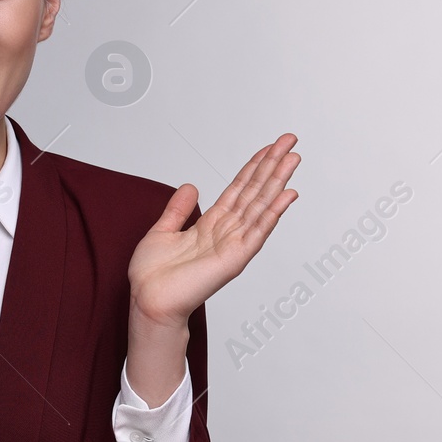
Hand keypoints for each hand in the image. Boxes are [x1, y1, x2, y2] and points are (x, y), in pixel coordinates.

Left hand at [128, 133, 299, 327]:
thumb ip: (178, 209)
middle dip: (272, 165)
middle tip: (290, 140)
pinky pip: (258, 231)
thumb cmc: (152, 276)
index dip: (254, 167)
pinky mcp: (235, 258)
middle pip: (255, 192)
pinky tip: (288, 194)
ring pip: (261, 205)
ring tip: (293, 158)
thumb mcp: (162, 231)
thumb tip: (190, 187)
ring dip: (278, 181)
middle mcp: (226, 232)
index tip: (269, 148)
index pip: (239, 189)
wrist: (147, 301)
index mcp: (210, 225)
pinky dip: (274, 212)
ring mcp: (234, 244)